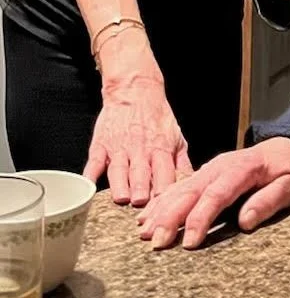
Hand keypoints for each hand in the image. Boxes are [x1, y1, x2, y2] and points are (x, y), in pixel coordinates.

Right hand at [84, 74, 192, 205]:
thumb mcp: (177, 137)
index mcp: (161, 150)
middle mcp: (140, 150)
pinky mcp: (101, 145)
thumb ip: (183, 163)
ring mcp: (118, 148)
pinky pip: (94, 162)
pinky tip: (87, 186)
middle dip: (141, 188)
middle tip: (141, 203)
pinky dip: (89, 175)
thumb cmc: (157, 116)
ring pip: (118, 169)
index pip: (165, 173)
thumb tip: (193, 184)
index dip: (165, 190)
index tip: (165, 206)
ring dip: (120, 183)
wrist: (135, 91)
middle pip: (141, 173)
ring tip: (121, 197)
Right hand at [137, 137, 289, 249]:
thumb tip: (245, 222)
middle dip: (171, 217)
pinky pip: (178, 187)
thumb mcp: (288, 186)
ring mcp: (209, 168)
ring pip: (180, 189)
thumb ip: (267, 202)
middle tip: (156, 243)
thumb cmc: (287, 171)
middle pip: (191, 191)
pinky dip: (161, 202)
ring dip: (161, 210)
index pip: (217, 195)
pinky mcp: (203, 173)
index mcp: (242, 169)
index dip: (201, 218)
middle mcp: (220, 166)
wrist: (286, 148)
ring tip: (144, 233)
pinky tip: (147, 217)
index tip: (189, 242)